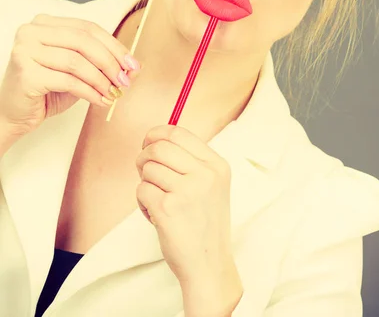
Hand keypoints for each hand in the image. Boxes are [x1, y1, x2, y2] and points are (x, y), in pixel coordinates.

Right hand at [0, 14, 138, 133]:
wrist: (13, 114)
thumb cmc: (47, 90)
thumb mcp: (78, 71)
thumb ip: (101, 63)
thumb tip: (134, 66)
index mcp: (45, 23)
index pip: (88, 28)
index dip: (114, 45)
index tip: (133, 64)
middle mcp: (32, 31)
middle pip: (83, 41)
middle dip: (110, 62)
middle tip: (125, 80)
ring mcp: (25, 50)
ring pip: (76, 61)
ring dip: (101, 80)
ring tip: (113, 93)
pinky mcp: (25, 73)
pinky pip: (68, 81)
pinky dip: (90, 92)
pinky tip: (100, 101)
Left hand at [136, 124, 234, 286]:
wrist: (209, 265)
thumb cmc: (205, 224)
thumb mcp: (212, 185)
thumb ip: (190, 161)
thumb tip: (155, 139)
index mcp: (217, 165)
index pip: (178, 133)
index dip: (156, 134)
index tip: (147, 142)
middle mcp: (205, 175)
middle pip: (159, 147)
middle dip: (144, 156)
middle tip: (143, 170)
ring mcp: (187, 191)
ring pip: (147, 169)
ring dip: (145, 183)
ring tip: (157, 200)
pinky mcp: (168, 208)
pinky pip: (141, 190)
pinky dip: (142, 202)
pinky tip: (155, 214)